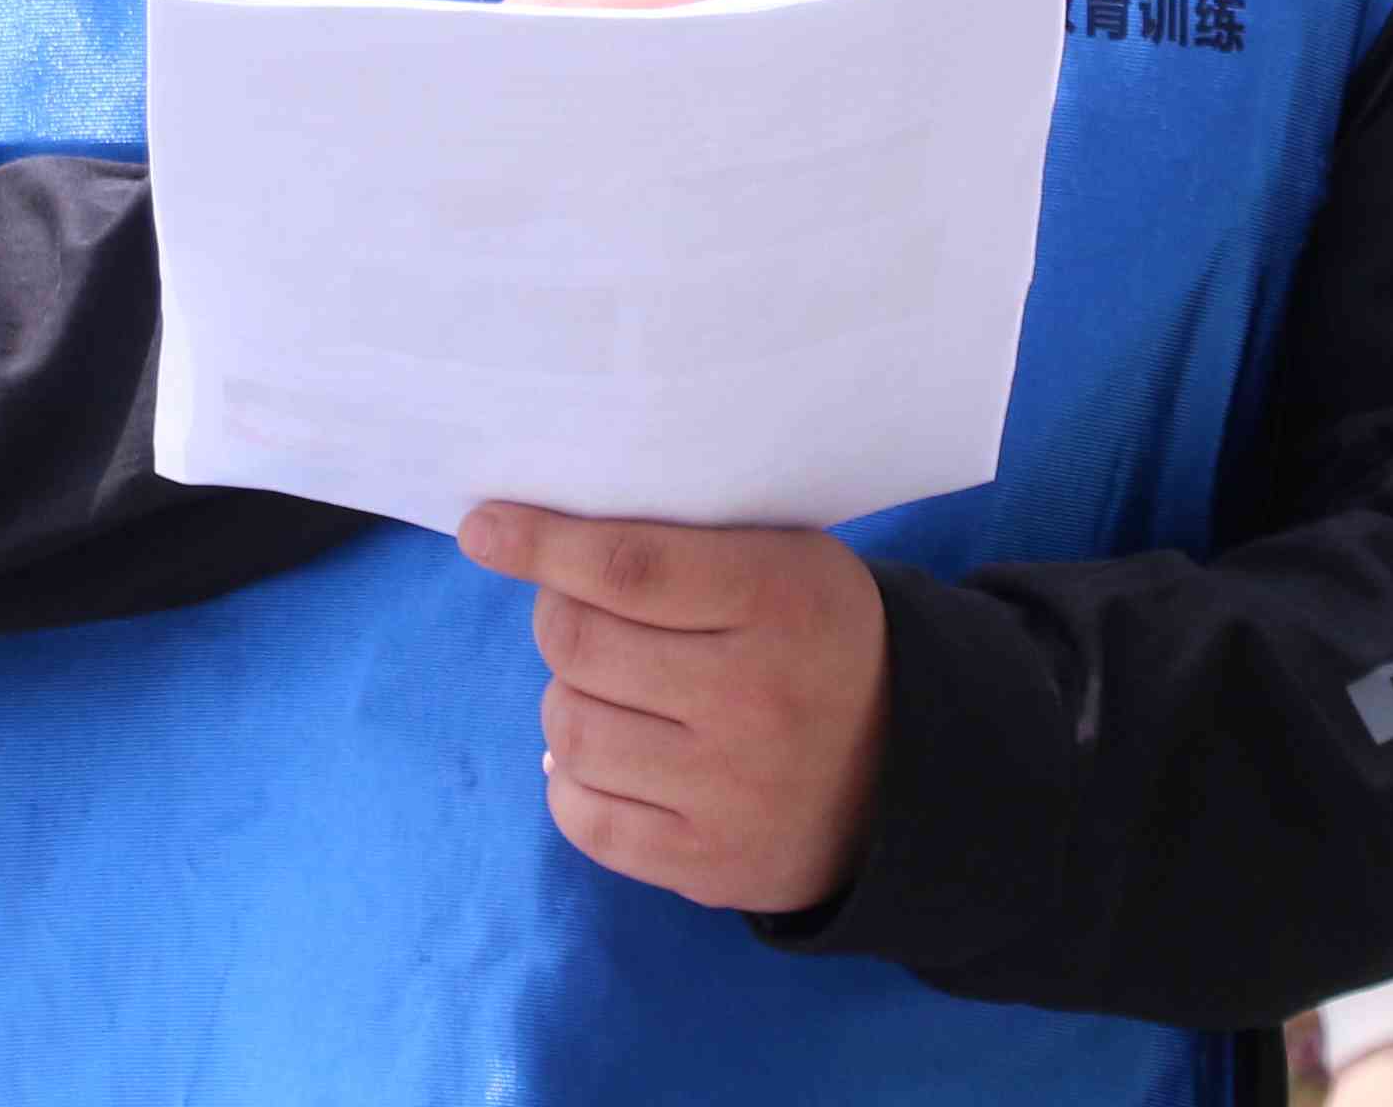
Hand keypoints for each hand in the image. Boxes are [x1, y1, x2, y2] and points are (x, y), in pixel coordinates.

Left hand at [459, 501, 887, 912]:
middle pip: (580, 645)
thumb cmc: (814, 640)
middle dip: (559, 616)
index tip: (483, 527)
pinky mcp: (706, 866)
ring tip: (610, 687)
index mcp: (780, 602)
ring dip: (568, 696)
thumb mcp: (784, 560)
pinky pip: (582, 816)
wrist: (909, 777)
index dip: (540, 543)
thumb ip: (680, 539)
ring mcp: (729, 794)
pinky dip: (574, 775)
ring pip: (570, 729)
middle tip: (583, 612)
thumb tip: (536, 552)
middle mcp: (755, 702)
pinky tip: (614, 751)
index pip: (625, 567)